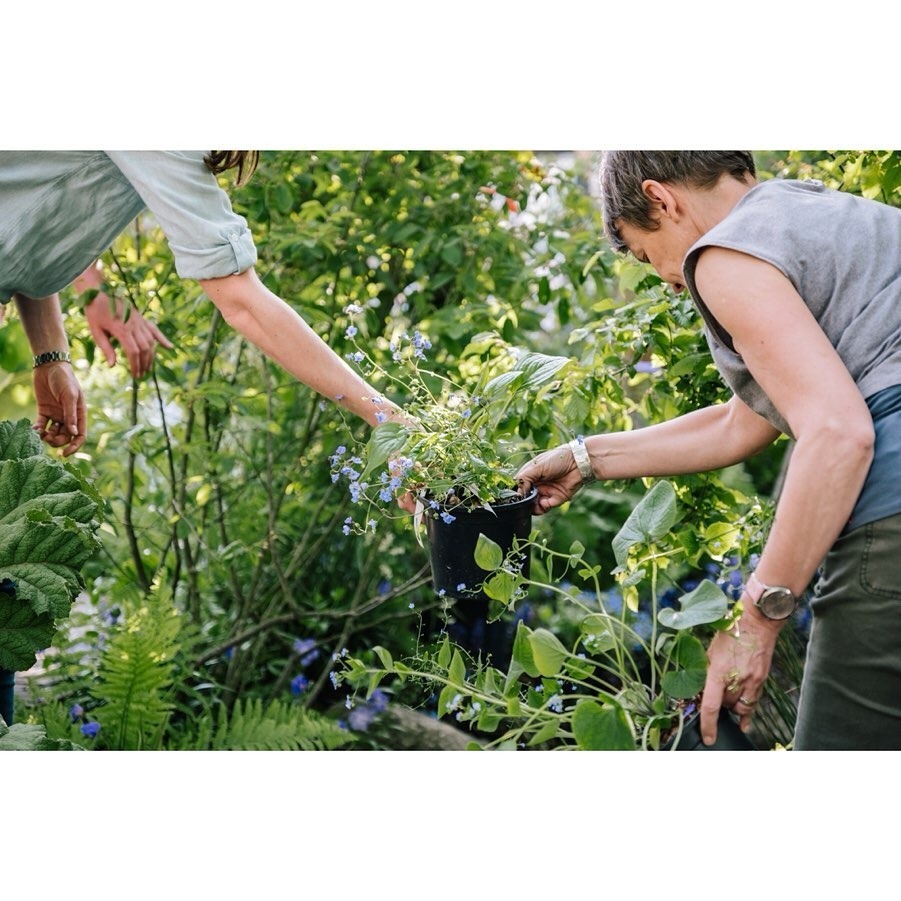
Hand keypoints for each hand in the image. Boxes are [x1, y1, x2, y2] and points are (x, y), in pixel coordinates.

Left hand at [32, 362, 86, 455]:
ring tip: (40, 433)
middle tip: (48, 438)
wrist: (50, 366)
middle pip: (65, 437)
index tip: (65, 454)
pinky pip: (41, 425)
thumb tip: (73, 434)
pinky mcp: (44, 411)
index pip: (80, 435)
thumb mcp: (70, 396)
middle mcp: (68, 417)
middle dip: (57, 441)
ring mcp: (56, 415)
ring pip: (53, 433)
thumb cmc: (65, 379)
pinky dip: (38, 429)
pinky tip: (33, 430)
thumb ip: (71, 415)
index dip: (74, 446)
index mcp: (79, 414)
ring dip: (47, 437)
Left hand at [84, 293, 172, 378]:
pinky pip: (154, 329)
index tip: (135, 375)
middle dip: (144, 363)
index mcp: (121, 329)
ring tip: (148, 367)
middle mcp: (134, 326)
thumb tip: (113, 365)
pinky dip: (162, 339)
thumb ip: (106, 348)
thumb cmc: (95, 312)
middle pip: (144, 348)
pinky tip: (169, 347)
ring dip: (151, 356)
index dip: (135, 365)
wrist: (99, 292)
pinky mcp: (141, 318)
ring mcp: (139, 321)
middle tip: (141, 374)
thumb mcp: (96, 331)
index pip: (133, 352)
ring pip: (150, 341)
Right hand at [515, 444, 583, 514]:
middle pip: (527, 499)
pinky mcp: (557, 497)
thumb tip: (517, 494)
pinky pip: (548, 506)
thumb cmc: (556, 459)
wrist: (578, 462)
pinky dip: (546, 505)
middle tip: (529, 503)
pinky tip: (547, 502)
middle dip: (527, 503)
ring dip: (536, 507)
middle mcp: (538, 484)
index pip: (520, 488)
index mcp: (531, 475)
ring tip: (539, 504)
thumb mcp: (536, 466)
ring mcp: (547, 491)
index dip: (518, 494)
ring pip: (537, 505)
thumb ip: (524, 479)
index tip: (518, 498)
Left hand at [699, 610, 780, 744]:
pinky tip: (744, 723)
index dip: (708, 725)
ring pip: (739, 707)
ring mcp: (751, 681)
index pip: (711, 705)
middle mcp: (735, 679)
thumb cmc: (730, 632)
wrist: (756, 622)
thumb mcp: (710, 651)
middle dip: (718, 704)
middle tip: (714, 693)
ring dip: (731, 706)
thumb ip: (706, 672)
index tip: (708, 738)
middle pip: (725, 706)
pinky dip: (747, 713)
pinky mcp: (761, 680)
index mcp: (718, 670)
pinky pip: (753, 703)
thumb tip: (701, 690)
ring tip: (727, 695)